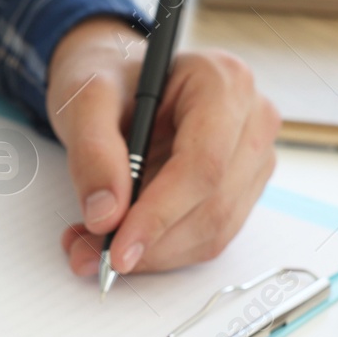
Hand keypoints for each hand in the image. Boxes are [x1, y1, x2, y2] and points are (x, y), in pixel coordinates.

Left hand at [46, 16, 279, 279]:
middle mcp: (252, 119)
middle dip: (150, 242)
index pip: (203, 164)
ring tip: (92, 249)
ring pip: (213, 231)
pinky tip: (121, 240)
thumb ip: (93, 152)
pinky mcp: (241, 188)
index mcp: (223, 82)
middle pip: (213, 205)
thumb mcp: (84, 99)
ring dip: (153, 254)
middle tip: (90, 256)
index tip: (118, 250)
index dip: (160, 215)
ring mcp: (253, 157)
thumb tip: (105, 216)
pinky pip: (208, 237)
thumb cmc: (109, 80)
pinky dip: (161, 251)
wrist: (118, 81)